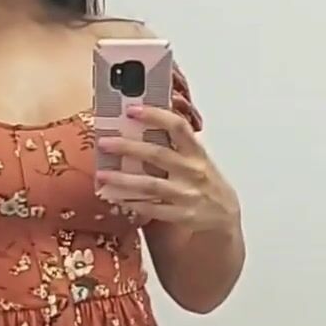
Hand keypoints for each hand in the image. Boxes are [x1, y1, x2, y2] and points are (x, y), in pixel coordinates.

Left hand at [95, 102, 239, 230]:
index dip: (155, 116)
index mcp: (196, 152)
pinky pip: (152, 209)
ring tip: (101, 175)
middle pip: (157, 155)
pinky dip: (132, 203)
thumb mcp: (197, 158)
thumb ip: (175, 144)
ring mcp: (187, 194)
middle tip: (104, 142)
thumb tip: (141, 124)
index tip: (132, 110)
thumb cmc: (204, 180)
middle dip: (128, 147)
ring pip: (151, 185)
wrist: (224, 215)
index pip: (178, 127)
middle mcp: (192, 171)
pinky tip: (115, 197)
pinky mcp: (182, 215)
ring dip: (123, 180)